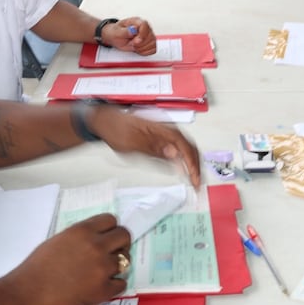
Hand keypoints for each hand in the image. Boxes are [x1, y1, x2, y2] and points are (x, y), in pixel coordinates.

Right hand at [1, 213, 131, 304]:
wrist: (25, 297)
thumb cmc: (34, 271)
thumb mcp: (56, 242)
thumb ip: (79, 238)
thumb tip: (95, 239)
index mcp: (82, 231)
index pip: (111, 220)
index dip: (110, 230)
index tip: (107, 238)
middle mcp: (96, 246)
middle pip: (125, 236)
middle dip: (120, 245)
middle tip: (111, 255)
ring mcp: (102, 269)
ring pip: (125, 261)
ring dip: (116, 267)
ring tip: (101, 274)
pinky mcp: (104, 291)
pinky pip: (122, 283)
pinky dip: (113, 286)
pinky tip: (99, 288)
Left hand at [87, 106, 201, 186]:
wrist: (106, 121)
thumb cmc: (117, 130)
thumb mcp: (134, 144)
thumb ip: (156, 150)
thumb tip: (175, 155)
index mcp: (163, 130)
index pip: (185, 147)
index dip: (193, 165)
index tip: (195, 180)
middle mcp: (166, 130)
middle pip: (189, 147)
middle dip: (196, 166)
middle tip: (196, 183)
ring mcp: (164, 133)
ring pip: (185, 147)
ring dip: (191, 163)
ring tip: (193, 178)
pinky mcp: (160, 137)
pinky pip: (177, 147)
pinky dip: (183, 159)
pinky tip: (183, 169)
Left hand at [101, 17, 155, 54]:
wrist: (116, 38)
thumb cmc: (116, 33)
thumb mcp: (117, 32)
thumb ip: (125, 31)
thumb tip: (133, 29)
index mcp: (137, 21)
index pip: (145, 25)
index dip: (142, 35)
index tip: (135, 41)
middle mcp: (145, 27)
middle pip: (150, 36)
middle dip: (140, 44)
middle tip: (131, 43)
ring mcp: (149, 35)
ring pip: (153, 43)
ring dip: (142, 48)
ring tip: (134, 46)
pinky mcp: (150, 42)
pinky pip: (153, 49)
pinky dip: (145, 52)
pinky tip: (138, 49)